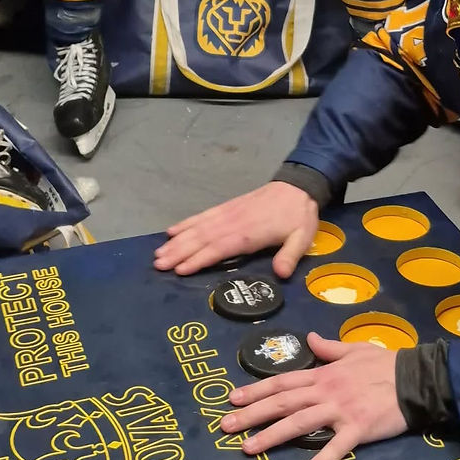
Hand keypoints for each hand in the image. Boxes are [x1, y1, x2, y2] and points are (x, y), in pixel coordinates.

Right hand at [153, 181, 318, 277]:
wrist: (298, 185)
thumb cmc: (298, 216)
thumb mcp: (302, 237)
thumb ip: (290, 255)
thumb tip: (281, 274)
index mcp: (249, 233)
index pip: (219, 248)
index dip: (199, 259)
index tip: (179, 269)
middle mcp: (233, 222)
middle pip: (202, 238)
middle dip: (179, 252)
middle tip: (158, 264)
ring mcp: (228, 213)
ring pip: (198, 227)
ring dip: (178, 240)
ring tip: (159, 253)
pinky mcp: (227, 207)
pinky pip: (203, 215)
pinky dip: (186, 223)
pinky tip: (171, 231)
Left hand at [221, 332, 407, 459]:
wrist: (415, 377)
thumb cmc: (385, 362)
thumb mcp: (354, 349)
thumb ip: (329, 347)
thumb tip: (309, 339)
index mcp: (324, 373)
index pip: (283, 381)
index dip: (256, 389)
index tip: (232, 398)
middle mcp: (326, 390)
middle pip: (283, 402)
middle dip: (252, 414)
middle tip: (225, 426)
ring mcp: (340, 410)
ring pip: (300, 423)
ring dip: (272, 436)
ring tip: (248, 449)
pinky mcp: (358, 429)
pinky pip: (336, 448)